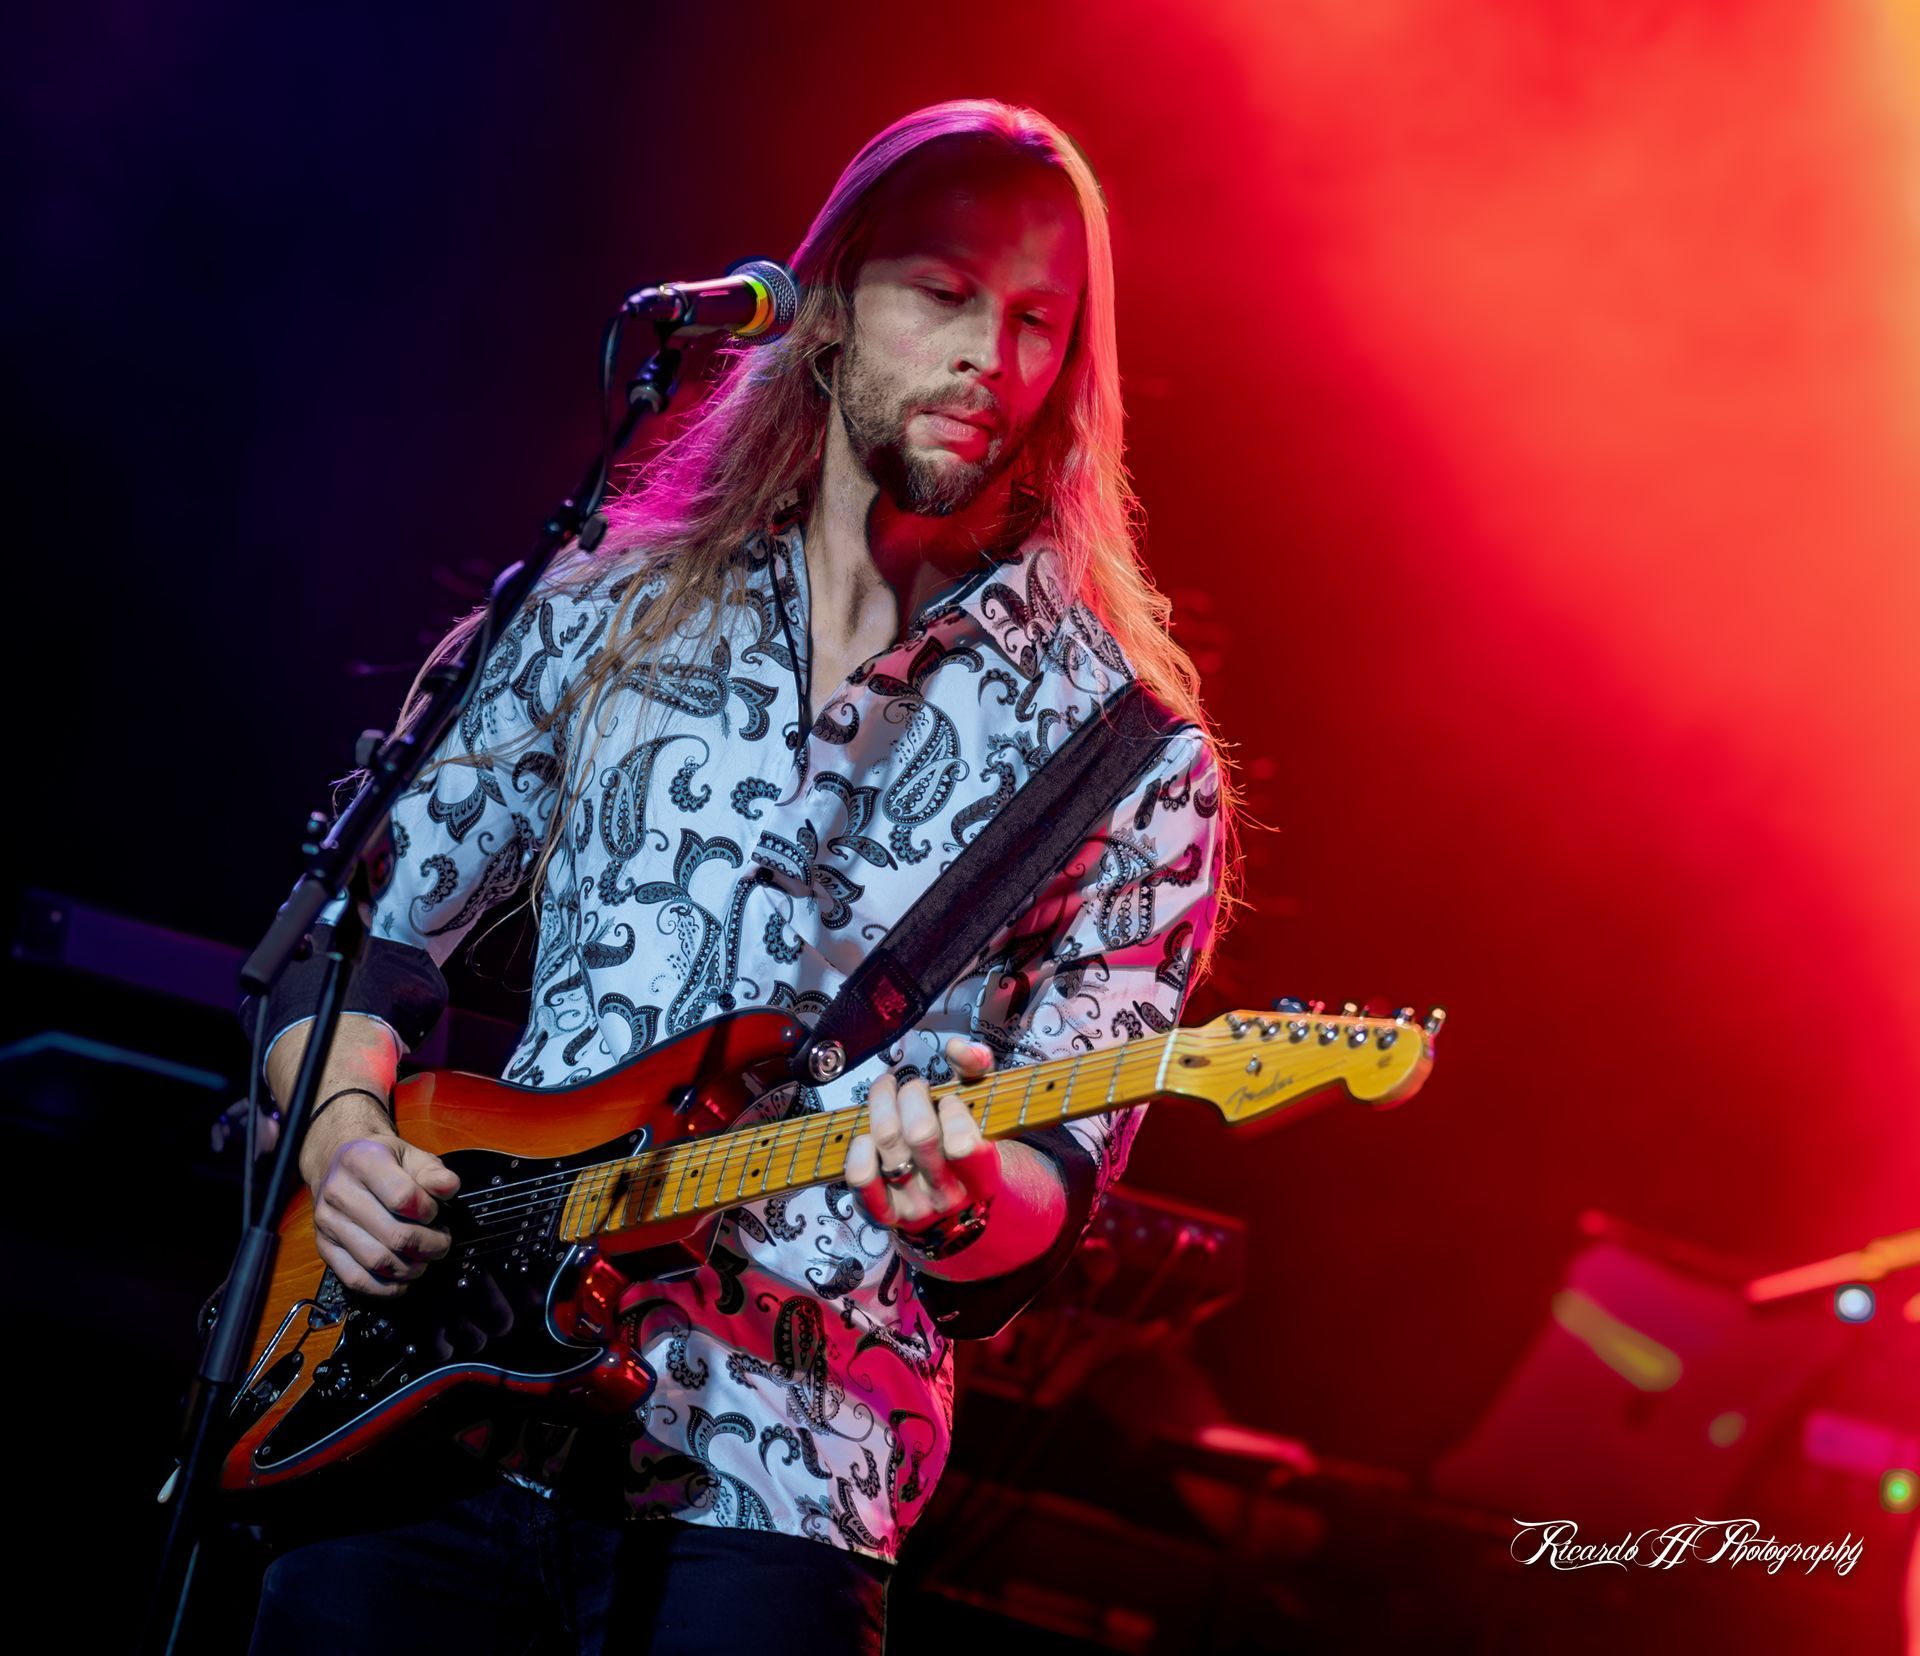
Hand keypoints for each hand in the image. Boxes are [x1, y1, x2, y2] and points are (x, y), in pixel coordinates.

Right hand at [309, 1130, 459, 1297]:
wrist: (335, 1162)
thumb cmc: (379, 1160)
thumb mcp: (409, 1154)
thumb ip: (432, 1171)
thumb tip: (449, 1188)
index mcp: (362, 1161)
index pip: (403, 1198)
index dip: (428, 1211)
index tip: (435, 1211)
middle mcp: (339, 1192)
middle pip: (393, 1235)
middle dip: (428, 1245)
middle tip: (441, 1243)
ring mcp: (328, 1222)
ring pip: (376, 1261)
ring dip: (410, 1268)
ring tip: (425, 1260)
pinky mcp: (324, 1246)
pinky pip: (355, 1279)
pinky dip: (385, 1287)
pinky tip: (403, 1279)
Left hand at [846, 1035, 1000, 1238]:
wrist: (954, 1203)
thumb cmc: (965, 1140)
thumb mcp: (981, 1105)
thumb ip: (977, 1068)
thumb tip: (958, 1048)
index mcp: (982, 1176)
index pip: (964, 1145)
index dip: (953, 1110)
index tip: (950, 1099)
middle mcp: (949, 1196)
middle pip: (919, 1134)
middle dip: (913, 1094)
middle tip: (914, 1088)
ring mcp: (915, 1207)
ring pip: (887, 1142)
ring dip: (882, 1103)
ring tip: (887, 1091)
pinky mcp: (884, 1213)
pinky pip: (861, 1177)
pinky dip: (859, 1147)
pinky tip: (866, 1133)